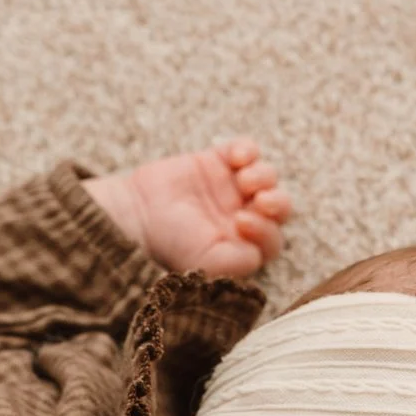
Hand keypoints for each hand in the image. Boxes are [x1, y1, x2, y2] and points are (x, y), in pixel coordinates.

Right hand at [83, 138, 292, 276]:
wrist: (135, 214)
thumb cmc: (169, 245)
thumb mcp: (207, 265)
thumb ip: (241, 262)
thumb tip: (261, 250)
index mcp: (241, 247)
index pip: (272, 239)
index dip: (267, 230)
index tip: (241, 222)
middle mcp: (240, 218)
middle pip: (279, 207)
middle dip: (278, 202)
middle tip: (261, 201)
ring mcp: (230, 188)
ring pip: (266, 176)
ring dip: (263, 176)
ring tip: (244, 180)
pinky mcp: (217, 162)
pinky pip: (246, 150)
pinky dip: (247, 150)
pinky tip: (236, 157)